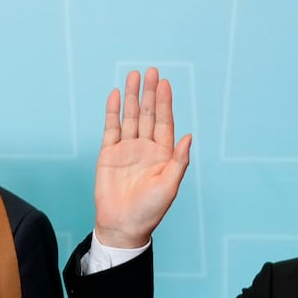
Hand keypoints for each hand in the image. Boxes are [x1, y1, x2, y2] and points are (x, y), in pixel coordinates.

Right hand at [93, 67, 191, 248]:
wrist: (122, 225)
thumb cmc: (149, 210)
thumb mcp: (169, 186)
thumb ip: (178, 160)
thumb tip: (189, 136)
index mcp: (163, 154)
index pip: (164, 122)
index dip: (165, 102)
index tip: (165, 83)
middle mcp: (146, 147)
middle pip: (147, 114)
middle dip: (149, 93)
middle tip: (150, 72)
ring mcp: (127, 149)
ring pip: (129, 117)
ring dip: (131, 97)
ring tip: (133, 76)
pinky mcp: (109, 154)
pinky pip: (111, 128)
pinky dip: (113, 112)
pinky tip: (115, 96)